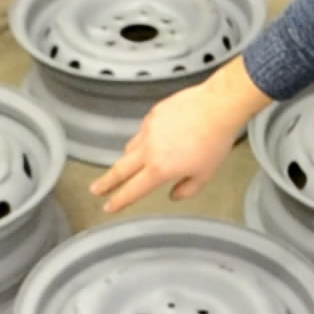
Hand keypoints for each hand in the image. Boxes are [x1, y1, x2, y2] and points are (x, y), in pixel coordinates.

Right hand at [90, 57, 272, 212]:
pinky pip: (141, 132)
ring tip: (129, 166)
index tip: (108, 207)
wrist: (217, 106)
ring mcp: (148, 130)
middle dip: (106, 182)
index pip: (133, 190)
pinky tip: (154, 141)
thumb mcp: (205, 174)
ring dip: (127, 160)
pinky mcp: (153, 114)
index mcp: (159, 169)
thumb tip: (173, 195)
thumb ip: (187, 190)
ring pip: (130, 149)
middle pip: (120, 170)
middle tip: (95, 189)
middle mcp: (148, 150)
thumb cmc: (214, 141)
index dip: (119, 200)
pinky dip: (143, 141)